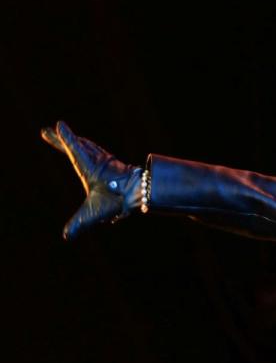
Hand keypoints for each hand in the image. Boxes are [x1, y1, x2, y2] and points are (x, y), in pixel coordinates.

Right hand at [41, 121, 142, 239]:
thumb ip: (79, 222)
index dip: (66, 139)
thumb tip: (66, 237)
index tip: (58, 125)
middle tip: (47, 131)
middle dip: (63, 139)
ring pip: (87, 146)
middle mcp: (96, 161)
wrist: (141, 194)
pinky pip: (96, 151)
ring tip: (64, 137)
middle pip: (77, 145)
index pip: (74, 150)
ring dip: (75, 141)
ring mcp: (105, 160)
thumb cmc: (118, 200)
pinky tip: (87, 147)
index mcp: (88, 167)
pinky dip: (87, 147)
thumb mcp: (95, 212)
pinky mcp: (112, 164)